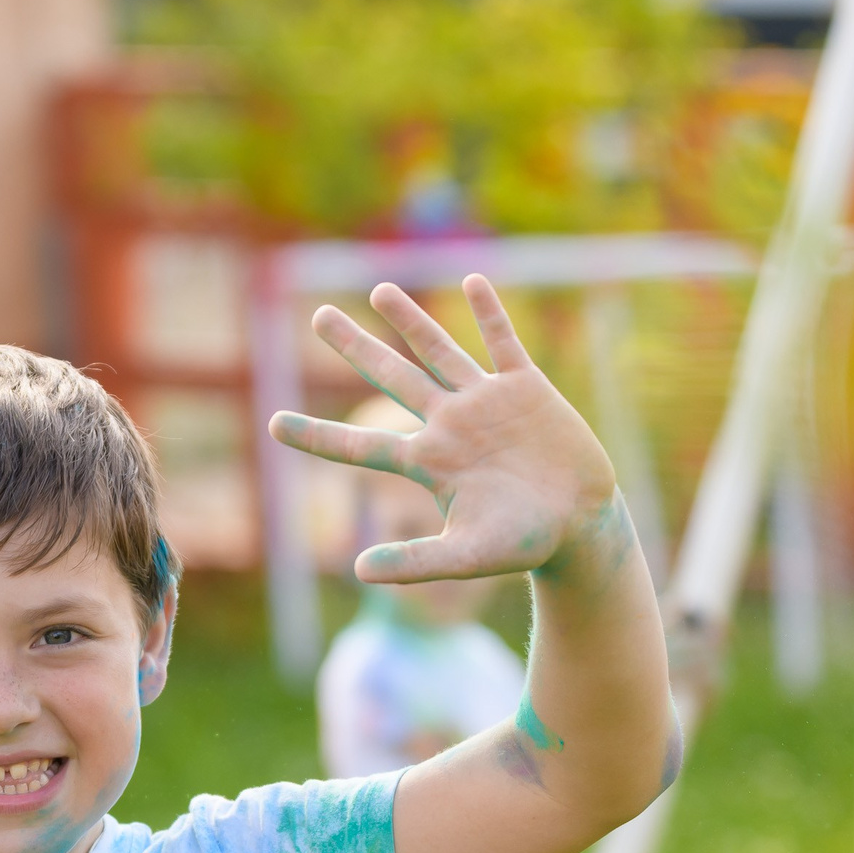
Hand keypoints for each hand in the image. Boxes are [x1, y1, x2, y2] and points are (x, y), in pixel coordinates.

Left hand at [269, 276, 620, 582]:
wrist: (581, 525)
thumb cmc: (522, 544)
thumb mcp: (465, 557)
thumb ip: (415, 563)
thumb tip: (358, 571)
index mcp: (426, 461)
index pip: (357, 446)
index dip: (315, 434)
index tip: (271, 424)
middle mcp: (447, 425)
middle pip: (390, 376)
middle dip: (354, 345)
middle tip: (318, 315)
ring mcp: (485, 403)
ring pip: (439, 351)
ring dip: (411, 319)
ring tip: (378, 289)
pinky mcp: (527, 390)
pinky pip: (504, 343)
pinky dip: (490, 313)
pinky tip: (471, 280)